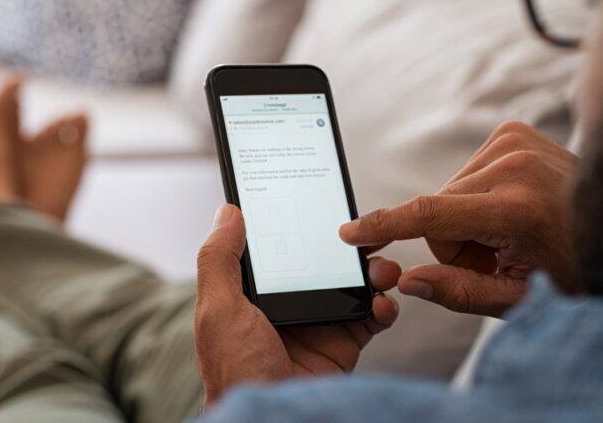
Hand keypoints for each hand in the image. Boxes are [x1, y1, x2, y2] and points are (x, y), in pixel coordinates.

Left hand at [195, 205, 399, 406]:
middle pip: (326, 261)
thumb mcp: (218, 309)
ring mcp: (319, 323)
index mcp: (257, 292)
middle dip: (349, 246)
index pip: (282, 247)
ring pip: (353, 284)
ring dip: (373, 271)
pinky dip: (384, 306)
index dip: (301, 225)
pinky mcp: (344, 344)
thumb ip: (219, 260)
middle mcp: (290, 303)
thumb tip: (228, 211)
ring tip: (381, 269)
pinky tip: (382, 303)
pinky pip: (372, 317)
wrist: (274, 421)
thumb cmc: (235, 371)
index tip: (321, 202)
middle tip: (366, 234)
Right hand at [340, 122, 577, 317]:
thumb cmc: (575, 268)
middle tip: (498, 254)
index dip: (384, 225)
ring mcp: (516, 141)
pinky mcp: (514, 131)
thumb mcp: (519, 297)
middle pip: (437, 210)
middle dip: (454, 240)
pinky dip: (478, 195)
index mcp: (516, 208)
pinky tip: (511, 206)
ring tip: (510, 230)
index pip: (429, 214)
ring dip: (467, 217)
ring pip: (448, 192)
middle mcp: (514, 165)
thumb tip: (407, 282)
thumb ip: (459, 292)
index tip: (349, 232)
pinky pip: (465, 171)